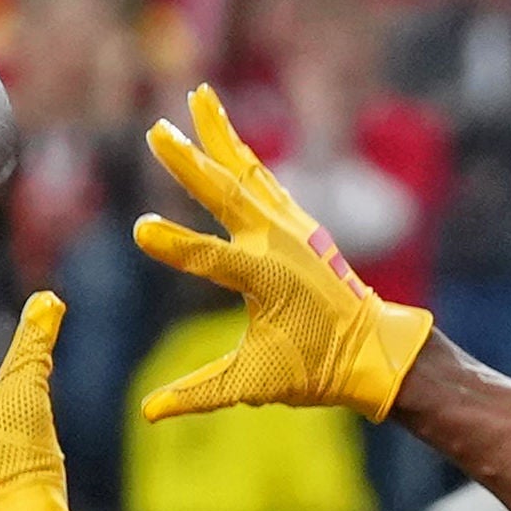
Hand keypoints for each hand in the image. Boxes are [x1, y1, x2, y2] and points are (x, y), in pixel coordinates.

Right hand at [129, 87, 429, 422]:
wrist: (371, 349)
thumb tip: (149, 415)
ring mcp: (290, 227)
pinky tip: (223, 132)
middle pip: (226, 195)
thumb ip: (200, 393)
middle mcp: (278, 245)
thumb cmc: (313, 368)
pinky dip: (241, 153)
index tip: (139, 230)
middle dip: (190, 164)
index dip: (175, 247)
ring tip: (197, 95)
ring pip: (246, 172)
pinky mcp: (296, 222)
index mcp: (266, 282)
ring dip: (219, 135)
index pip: (211, 260)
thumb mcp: (256, 383)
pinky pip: (261, 179)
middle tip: (157, 132)